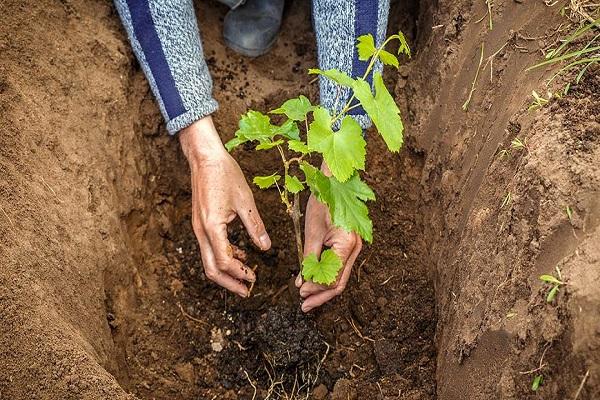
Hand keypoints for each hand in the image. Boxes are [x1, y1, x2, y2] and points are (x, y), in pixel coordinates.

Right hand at [180, 116, 270, 296]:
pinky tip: (240, 255)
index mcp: (212, 227)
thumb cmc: (224, 174)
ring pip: (208, 260)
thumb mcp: (245, 200)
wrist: (205, 158)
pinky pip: (209, 248)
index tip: (254, 279)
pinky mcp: (201, 223)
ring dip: (226, 272)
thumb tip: (266, 248)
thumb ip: (255, 226)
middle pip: (211, 269)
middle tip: (246, 291)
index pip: (224, 261)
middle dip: (229, 283)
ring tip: (245, 277)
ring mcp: (199, 228)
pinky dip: (223, 256)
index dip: (240, 273)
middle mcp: (201, 231)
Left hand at [295, 163, 361, 311]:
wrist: (334, 181)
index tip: (300, 293)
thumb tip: (303, 282)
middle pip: (340, 283)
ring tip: (307, 298)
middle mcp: (355, 248)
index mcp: (347, 245)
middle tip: (304, 306)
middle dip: (321, 295)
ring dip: (323, 288)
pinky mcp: (348, 244)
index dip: (316, 289)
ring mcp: (354, 247)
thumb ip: (309, 259)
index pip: (332, 279)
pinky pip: (339, 266)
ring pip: (340, 276)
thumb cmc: (323, 202)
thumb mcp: (312, 232)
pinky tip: (313, 280)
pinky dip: (326, 275)